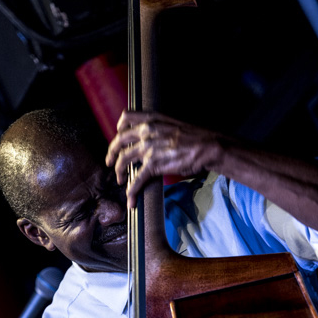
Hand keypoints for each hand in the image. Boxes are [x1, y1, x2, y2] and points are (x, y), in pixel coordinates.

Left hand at [106, 110, 221, 206]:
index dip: (119, 128)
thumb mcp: (174, 124)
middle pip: (119, 141)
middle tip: (109, 161)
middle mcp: (146, 131)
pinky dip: (131, 191)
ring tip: (120, 179)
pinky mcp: (153, 165)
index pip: (126, 118)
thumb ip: (160, 128)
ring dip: (118, 172)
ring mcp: (148, 148)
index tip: (118, 136)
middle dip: (111, 152)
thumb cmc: (197, 137)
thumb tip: (155, 138)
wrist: (207, 147)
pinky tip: (131, 200)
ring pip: (123, 160)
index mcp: (152, 119)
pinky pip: (136, 179)